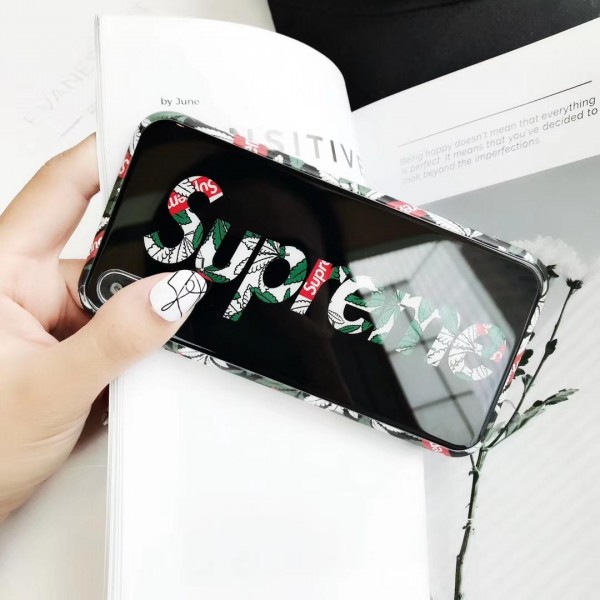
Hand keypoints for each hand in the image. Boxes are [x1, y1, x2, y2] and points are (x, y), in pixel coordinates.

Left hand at [0, 135, 204, 520]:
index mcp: (3, 271)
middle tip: (189, 268)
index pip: (60, 192)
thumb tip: (171, 295)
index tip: (149, 138)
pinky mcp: (76, 348)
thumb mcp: (48, 389)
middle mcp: (30, 287)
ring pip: (122, 296)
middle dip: (148, 262)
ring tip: (168, 333)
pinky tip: (157, 353)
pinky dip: (146, 340)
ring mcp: (56, 320)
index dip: (103, 157)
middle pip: (107, 251)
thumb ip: (115, 340)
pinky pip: (124, 328)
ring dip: (148, 313)